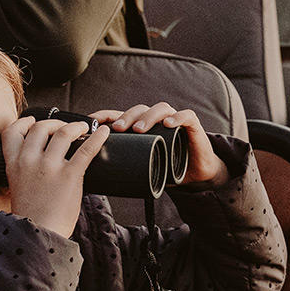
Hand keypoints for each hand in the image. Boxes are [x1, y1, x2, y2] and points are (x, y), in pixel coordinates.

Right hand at [2, 113, 111, 238]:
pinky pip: (86, 149)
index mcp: (13, 164)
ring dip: (75, 126)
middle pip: (40, 127)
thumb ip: (24, 169)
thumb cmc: (32, 214)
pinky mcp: (70, 175)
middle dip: (55, 123)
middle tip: (64, 127)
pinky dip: (98, 138)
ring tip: (84, 128)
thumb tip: (39, 156)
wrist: (38, 235)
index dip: (24, 122)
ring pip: (63, 132)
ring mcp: (49, 167)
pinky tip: (104, 133)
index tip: (34, 121)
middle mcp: (29, 161)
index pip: (12, 132)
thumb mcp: (17, 186)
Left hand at [93, 102, 226, 185]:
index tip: (91, 121)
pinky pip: (186, 115)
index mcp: (144, 127)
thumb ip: (129, 169)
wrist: (198, 174)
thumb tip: (102, 181)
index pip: (123, 115)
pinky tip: (169, 124)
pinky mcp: (192, 125)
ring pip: (160, 109)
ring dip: (148, 117)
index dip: (106, 115)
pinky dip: (177, 117)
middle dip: (126, 117)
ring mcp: (175, 120)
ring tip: (139, 129)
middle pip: (139, 110)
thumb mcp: (147, 167)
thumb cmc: (170, 168)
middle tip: (117, 129)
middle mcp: (158, 120)